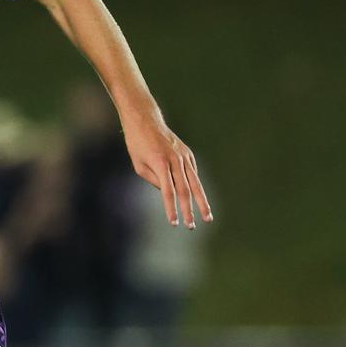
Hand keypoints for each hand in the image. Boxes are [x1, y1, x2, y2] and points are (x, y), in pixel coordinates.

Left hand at [121, 109, 212, 228]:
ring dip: (202, 201)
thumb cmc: (137, 144)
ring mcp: (184, 155)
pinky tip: (198, 198)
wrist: (145, 120)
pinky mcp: (187, 153)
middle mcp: (175, 159)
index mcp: (160, 163)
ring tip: (208, 216)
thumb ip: (154, 180)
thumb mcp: (139, 165)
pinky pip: (193, 173)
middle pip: (185, 189)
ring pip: (195, 182)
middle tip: (192, 226)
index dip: (172, 209)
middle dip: (189, 210)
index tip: (175, 223)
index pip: (168, 192)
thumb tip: (170, 194)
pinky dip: (195, 186)